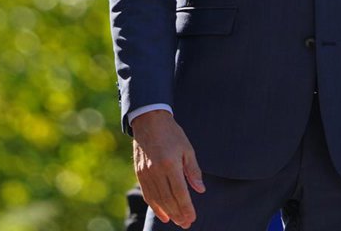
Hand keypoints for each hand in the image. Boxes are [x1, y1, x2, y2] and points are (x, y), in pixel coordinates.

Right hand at [130, 110, 204, 227]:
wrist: (148, 120)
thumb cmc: (171, 133)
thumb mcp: (187, 148)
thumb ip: (193, 170)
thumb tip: (200, 190)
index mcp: (170, 164)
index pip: (180, 192)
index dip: (186, 208)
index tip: (192, 218)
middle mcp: (156, 171)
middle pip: (168, 199)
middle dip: (178, 214)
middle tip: (186, 224)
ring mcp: (146, 173)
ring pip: (157, 199)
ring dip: (168, 212)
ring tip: (176, 221)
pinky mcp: (139, 173)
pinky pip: (147, 194)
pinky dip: (155, 206)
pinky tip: (162, 214)